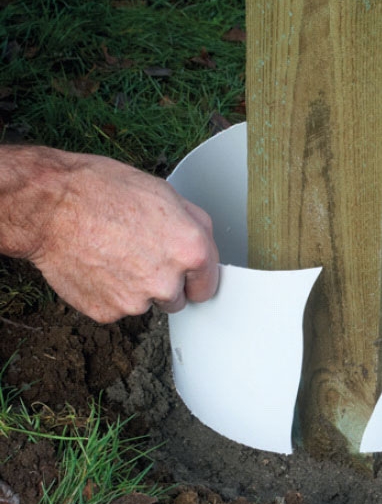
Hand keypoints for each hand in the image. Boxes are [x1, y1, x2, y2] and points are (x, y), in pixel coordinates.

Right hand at [2, 147, 218, 322]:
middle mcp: (168, 282)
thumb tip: (204, 245)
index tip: (188, 278)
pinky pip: (117, 308)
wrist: (50, 206)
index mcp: (191, 251)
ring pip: (146, 303)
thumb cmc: (102, 191)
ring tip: (114, 254)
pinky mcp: (108, 312)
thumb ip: (193, 226)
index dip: (196, 279)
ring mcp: (137, 302)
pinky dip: (109, 292)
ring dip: (136, 288)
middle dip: (165, 282)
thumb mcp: (164, 193)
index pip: (208, 286)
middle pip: (177, 299)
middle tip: (140, 254)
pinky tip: (98, 265)